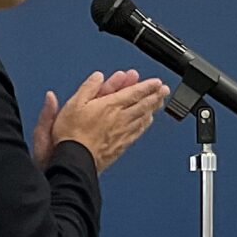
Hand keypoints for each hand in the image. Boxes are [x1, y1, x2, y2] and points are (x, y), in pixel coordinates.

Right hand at [51, 69, 168, 170]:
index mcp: (110, 105)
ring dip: (153, 108)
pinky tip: (147, 121)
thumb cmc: (72, 133)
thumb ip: (88, 88)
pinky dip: (145, 124)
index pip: (135, 92)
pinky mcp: (122, 145)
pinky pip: (138, 131)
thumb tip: (98, 77)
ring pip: (143, 117)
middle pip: (143, 104)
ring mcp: (123, 132)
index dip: (147, 86)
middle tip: (164, 90)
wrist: (76, 159)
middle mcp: (120, 118)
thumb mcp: (74, 103)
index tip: (157, 82)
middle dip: (155, 95)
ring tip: (159, 102)